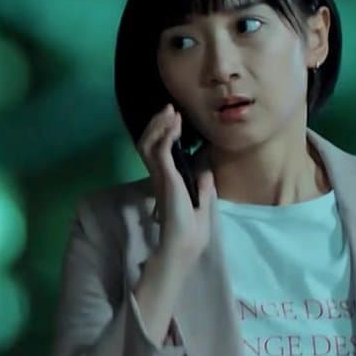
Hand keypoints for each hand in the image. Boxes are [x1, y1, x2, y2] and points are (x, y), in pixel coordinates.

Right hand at [135, 104, 215, 262]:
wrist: (183, 246)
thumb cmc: (190, 233)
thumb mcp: (202, 205)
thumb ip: (203, 187)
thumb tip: (207, 171)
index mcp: (166, 183)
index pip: (157, 153)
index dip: (163, 133)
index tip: (176, 119)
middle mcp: (160, 177)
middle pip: (148, 143)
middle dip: (158, 124)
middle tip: (169, 109)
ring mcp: (161, 177)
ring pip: (148, 144)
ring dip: (159, 126)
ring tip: (170, 112)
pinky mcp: (166, 178)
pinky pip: (160, 151)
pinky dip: (166, 136)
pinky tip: (175, 126)